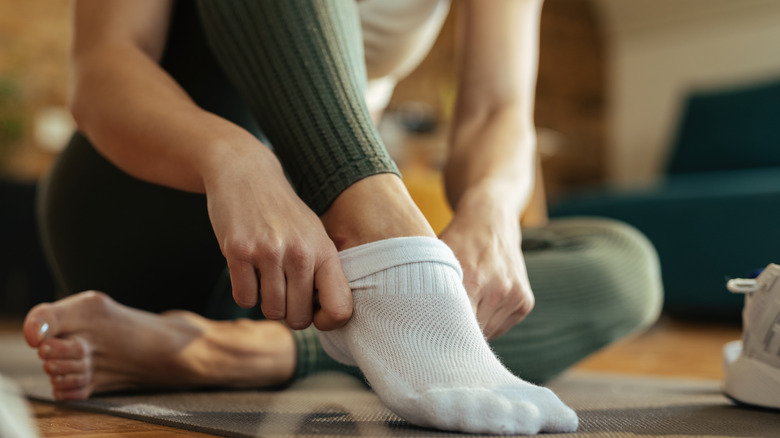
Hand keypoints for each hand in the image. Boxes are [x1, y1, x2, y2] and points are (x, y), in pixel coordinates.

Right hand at [202, 144, 351, 330]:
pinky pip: (244, 299)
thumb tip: (329, 317)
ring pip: (271, 311)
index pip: (340, 309)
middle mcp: (300, 253)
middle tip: (283, 292)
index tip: (315, 314)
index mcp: (324, 251)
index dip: (328, 322)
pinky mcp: (238, 252)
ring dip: (266, 302)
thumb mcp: (314, 235)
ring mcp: (268, 253)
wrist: (246, 174)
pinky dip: (245, 292)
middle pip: (298, 319)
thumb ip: (323, 272)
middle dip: (289, 313)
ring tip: (266, 278)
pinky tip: (247, 271)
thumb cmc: (283, 213)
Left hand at [439, 201, 532, 339]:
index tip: (429, 335)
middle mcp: (498, 289)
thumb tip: (412, 319)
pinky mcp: (525, 302)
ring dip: (473, 328)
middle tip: (440, 328)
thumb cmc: (457, 241)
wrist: (491, 221)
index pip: (455, 326)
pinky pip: (501, 328)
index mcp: (472, 279)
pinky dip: (488, 322)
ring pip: (487, 333)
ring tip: (463, 308)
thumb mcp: (437, 258)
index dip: (440, 333)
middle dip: (455, 333)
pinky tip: (480, 303)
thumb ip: (429, 288)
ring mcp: (514, 295)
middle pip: (471, 333)